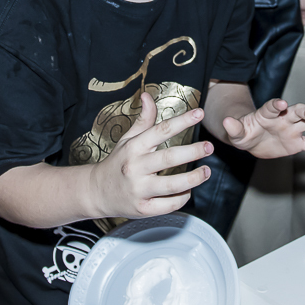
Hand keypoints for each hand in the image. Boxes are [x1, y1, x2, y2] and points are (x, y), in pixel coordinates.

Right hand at [90, 92, 213, 218]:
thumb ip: (142, 120)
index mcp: (134, 148)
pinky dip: (182, 198)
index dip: (182, 121)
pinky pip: (168, 204)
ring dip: (193, 178)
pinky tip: (188, 191)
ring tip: (207, 171)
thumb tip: (147, 96)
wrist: (95, 192)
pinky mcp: (142, 208)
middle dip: (192, 151)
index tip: (199, 113)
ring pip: (172, 185)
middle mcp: (135, 167)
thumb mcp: (126, 139)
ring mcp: (139, 189)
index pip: (161, 130)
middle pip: (169, 158)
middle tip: (209, 147)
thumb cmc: (117, 163)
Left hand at [223, 99, 304, 161]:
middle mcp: (284, 118)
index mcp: (267, 114)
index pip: (273, 106)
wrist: (251, 140)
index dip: (277, 104)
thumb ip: (233, 127)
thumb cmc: (243, 132)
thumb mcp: (236, 131)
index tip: (283, 104)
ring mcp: (292, 129)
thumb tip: (226, 122)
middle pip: (299, 111)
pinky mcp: (297, 142)